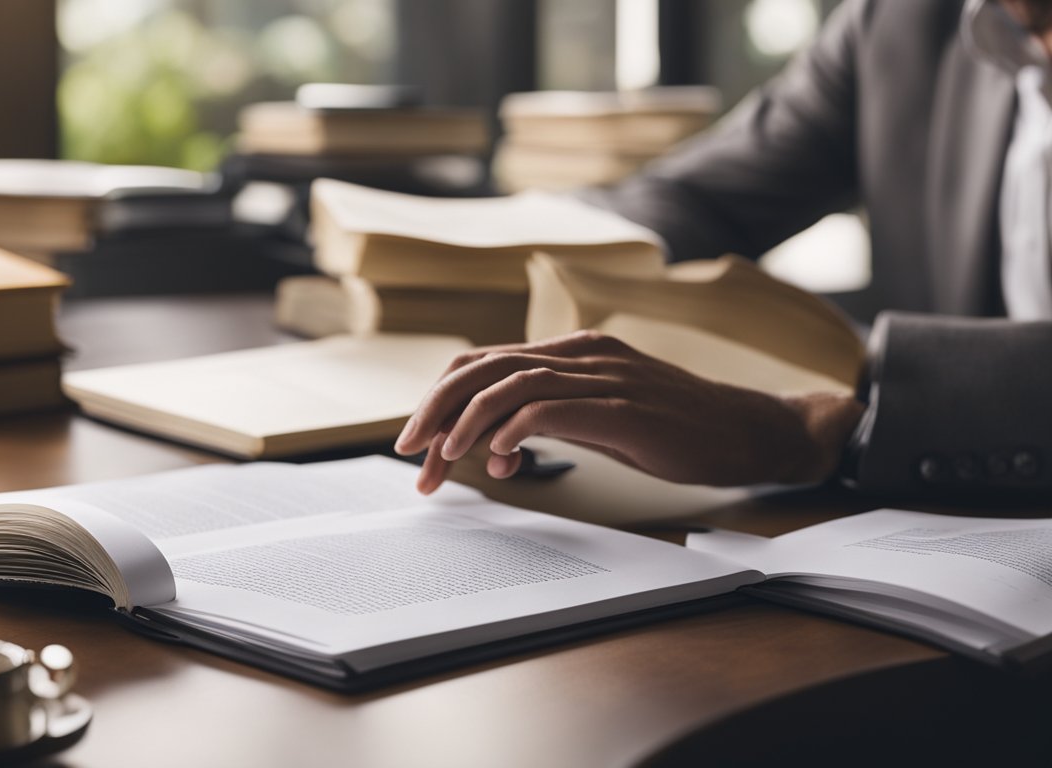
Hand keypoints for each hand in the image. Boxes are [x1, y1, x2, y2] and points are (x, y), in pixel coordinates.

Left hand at [394, 330, 864, 493]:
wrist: (745, 431)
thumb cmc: (673, 427)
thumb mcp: (599, 414)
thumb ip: (549, 416)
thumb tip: (490, 443)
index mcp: (572, 350)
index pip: (484, 361)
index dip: (442, 397)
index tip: (418, 440)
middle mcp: (581, 353)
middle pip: (484, 367)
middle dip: (436, 410)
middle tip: (410, 452)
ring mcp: (602, 375)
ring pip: (508, 384)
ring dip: (463, 424)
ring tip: (443, 459)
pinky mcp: (621, 406)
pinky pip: (549, 409)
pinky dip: (512, 431)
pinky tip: (498, 457)